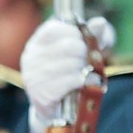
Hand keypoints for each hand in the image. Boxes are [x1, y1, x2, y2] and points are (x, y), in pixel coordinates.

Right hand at [22, 16, 116, 132]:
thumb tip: (101, 22)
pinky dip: (83, 82)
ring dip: (85, 69)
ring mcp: (34, 76)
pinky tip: (86, 83)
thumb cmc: (72, 73)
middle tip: (87, 61)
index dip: (77, 34)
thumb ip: (94, 34)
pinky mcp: (41, 94)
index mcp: (39, 40)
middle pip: (68, 46)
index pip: (57, 28)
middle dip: (85, 54)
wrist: (57, 110)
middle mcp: (31, 56)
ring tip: (87, 73)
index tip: (84, 42)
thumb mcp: (84, 50)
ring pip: (70, 64)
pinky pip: (69, 82)